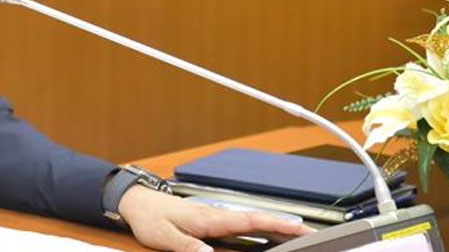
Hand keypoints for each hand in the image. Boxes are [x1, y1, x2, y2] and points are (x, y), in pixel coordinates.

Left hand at [118, 186, 313, 251]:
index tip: (300, 228)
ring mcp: (215, 217)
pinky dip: (258, 229)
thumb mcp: (164, 236)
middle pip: (257, 221)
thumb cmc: (149, 217)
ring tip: (297, 236)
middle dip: (285, 226)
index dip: (276, 224)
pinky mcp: (210, 222)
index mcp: (210, 218)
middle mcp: (216, 215)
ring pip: (251, 223)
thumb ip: (187, 246)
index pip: (250, 220)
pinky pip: (240, 226)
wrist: (136, 202)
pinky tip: (266, 237)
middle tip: (311, 234)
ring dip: (274, 228)